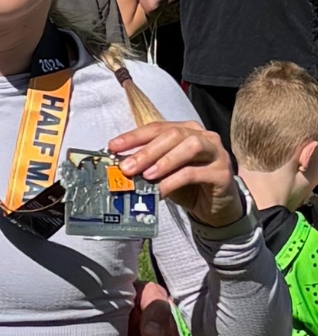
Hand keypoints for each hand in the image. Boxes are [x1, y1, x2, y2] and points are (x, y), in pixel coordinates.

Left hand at [108, 120, 242, 227]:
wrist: (216, 208)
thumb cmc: (188, 186)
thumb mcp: (164, 173)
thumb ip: (147, 166)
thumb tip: (120, 167)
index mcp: (186, 130)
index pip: (157, 127)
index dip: (134, 136)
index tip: (112, 146)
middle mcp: (203, 136)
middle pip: (172, 135)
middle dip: (147, 151)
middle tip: (127, 167)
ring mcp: (216, 152)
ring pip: (189, 146)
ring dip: (164, 161)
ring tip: (146, 176)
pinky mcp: (222, 173)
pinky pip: (195, 172)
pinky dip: (174, 181)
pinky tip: (161, 190)